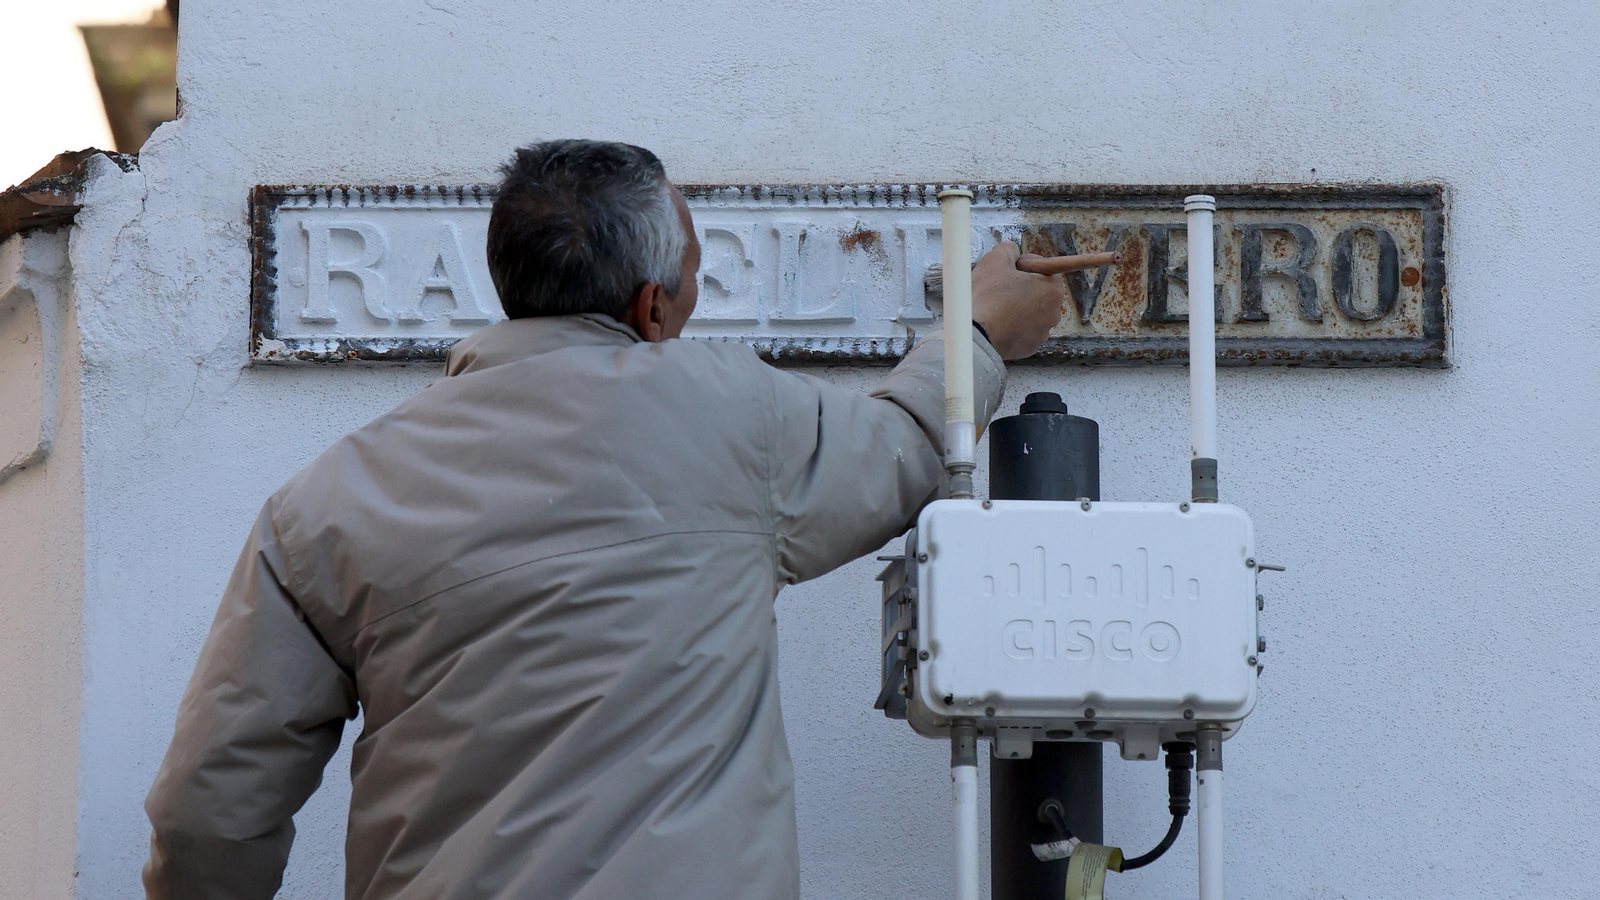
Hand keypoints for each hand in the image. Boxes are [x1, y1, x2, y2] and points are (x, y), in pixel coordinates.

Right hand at [971, 242, 1065, 359]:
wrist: (976, 336)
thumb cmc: (988, 296)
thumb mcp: (995, 260)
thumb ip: (1008, 249)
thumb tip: (1011, 249)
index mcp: (1052, 289)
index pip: (1044, 268)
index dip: (1024, 265)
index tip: (1008, 269)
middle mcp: (1054, 313)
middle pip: (1038, 291)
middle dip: (1022, 287)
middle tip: (999, 287)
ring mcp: (1042, 333)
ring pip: (1031, 312)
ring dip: (1017, 306)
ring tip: (995, 306)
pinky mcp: (1029, 348)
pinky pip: (1023, 331)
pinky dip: (1013, 326)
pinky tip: (997, 322)